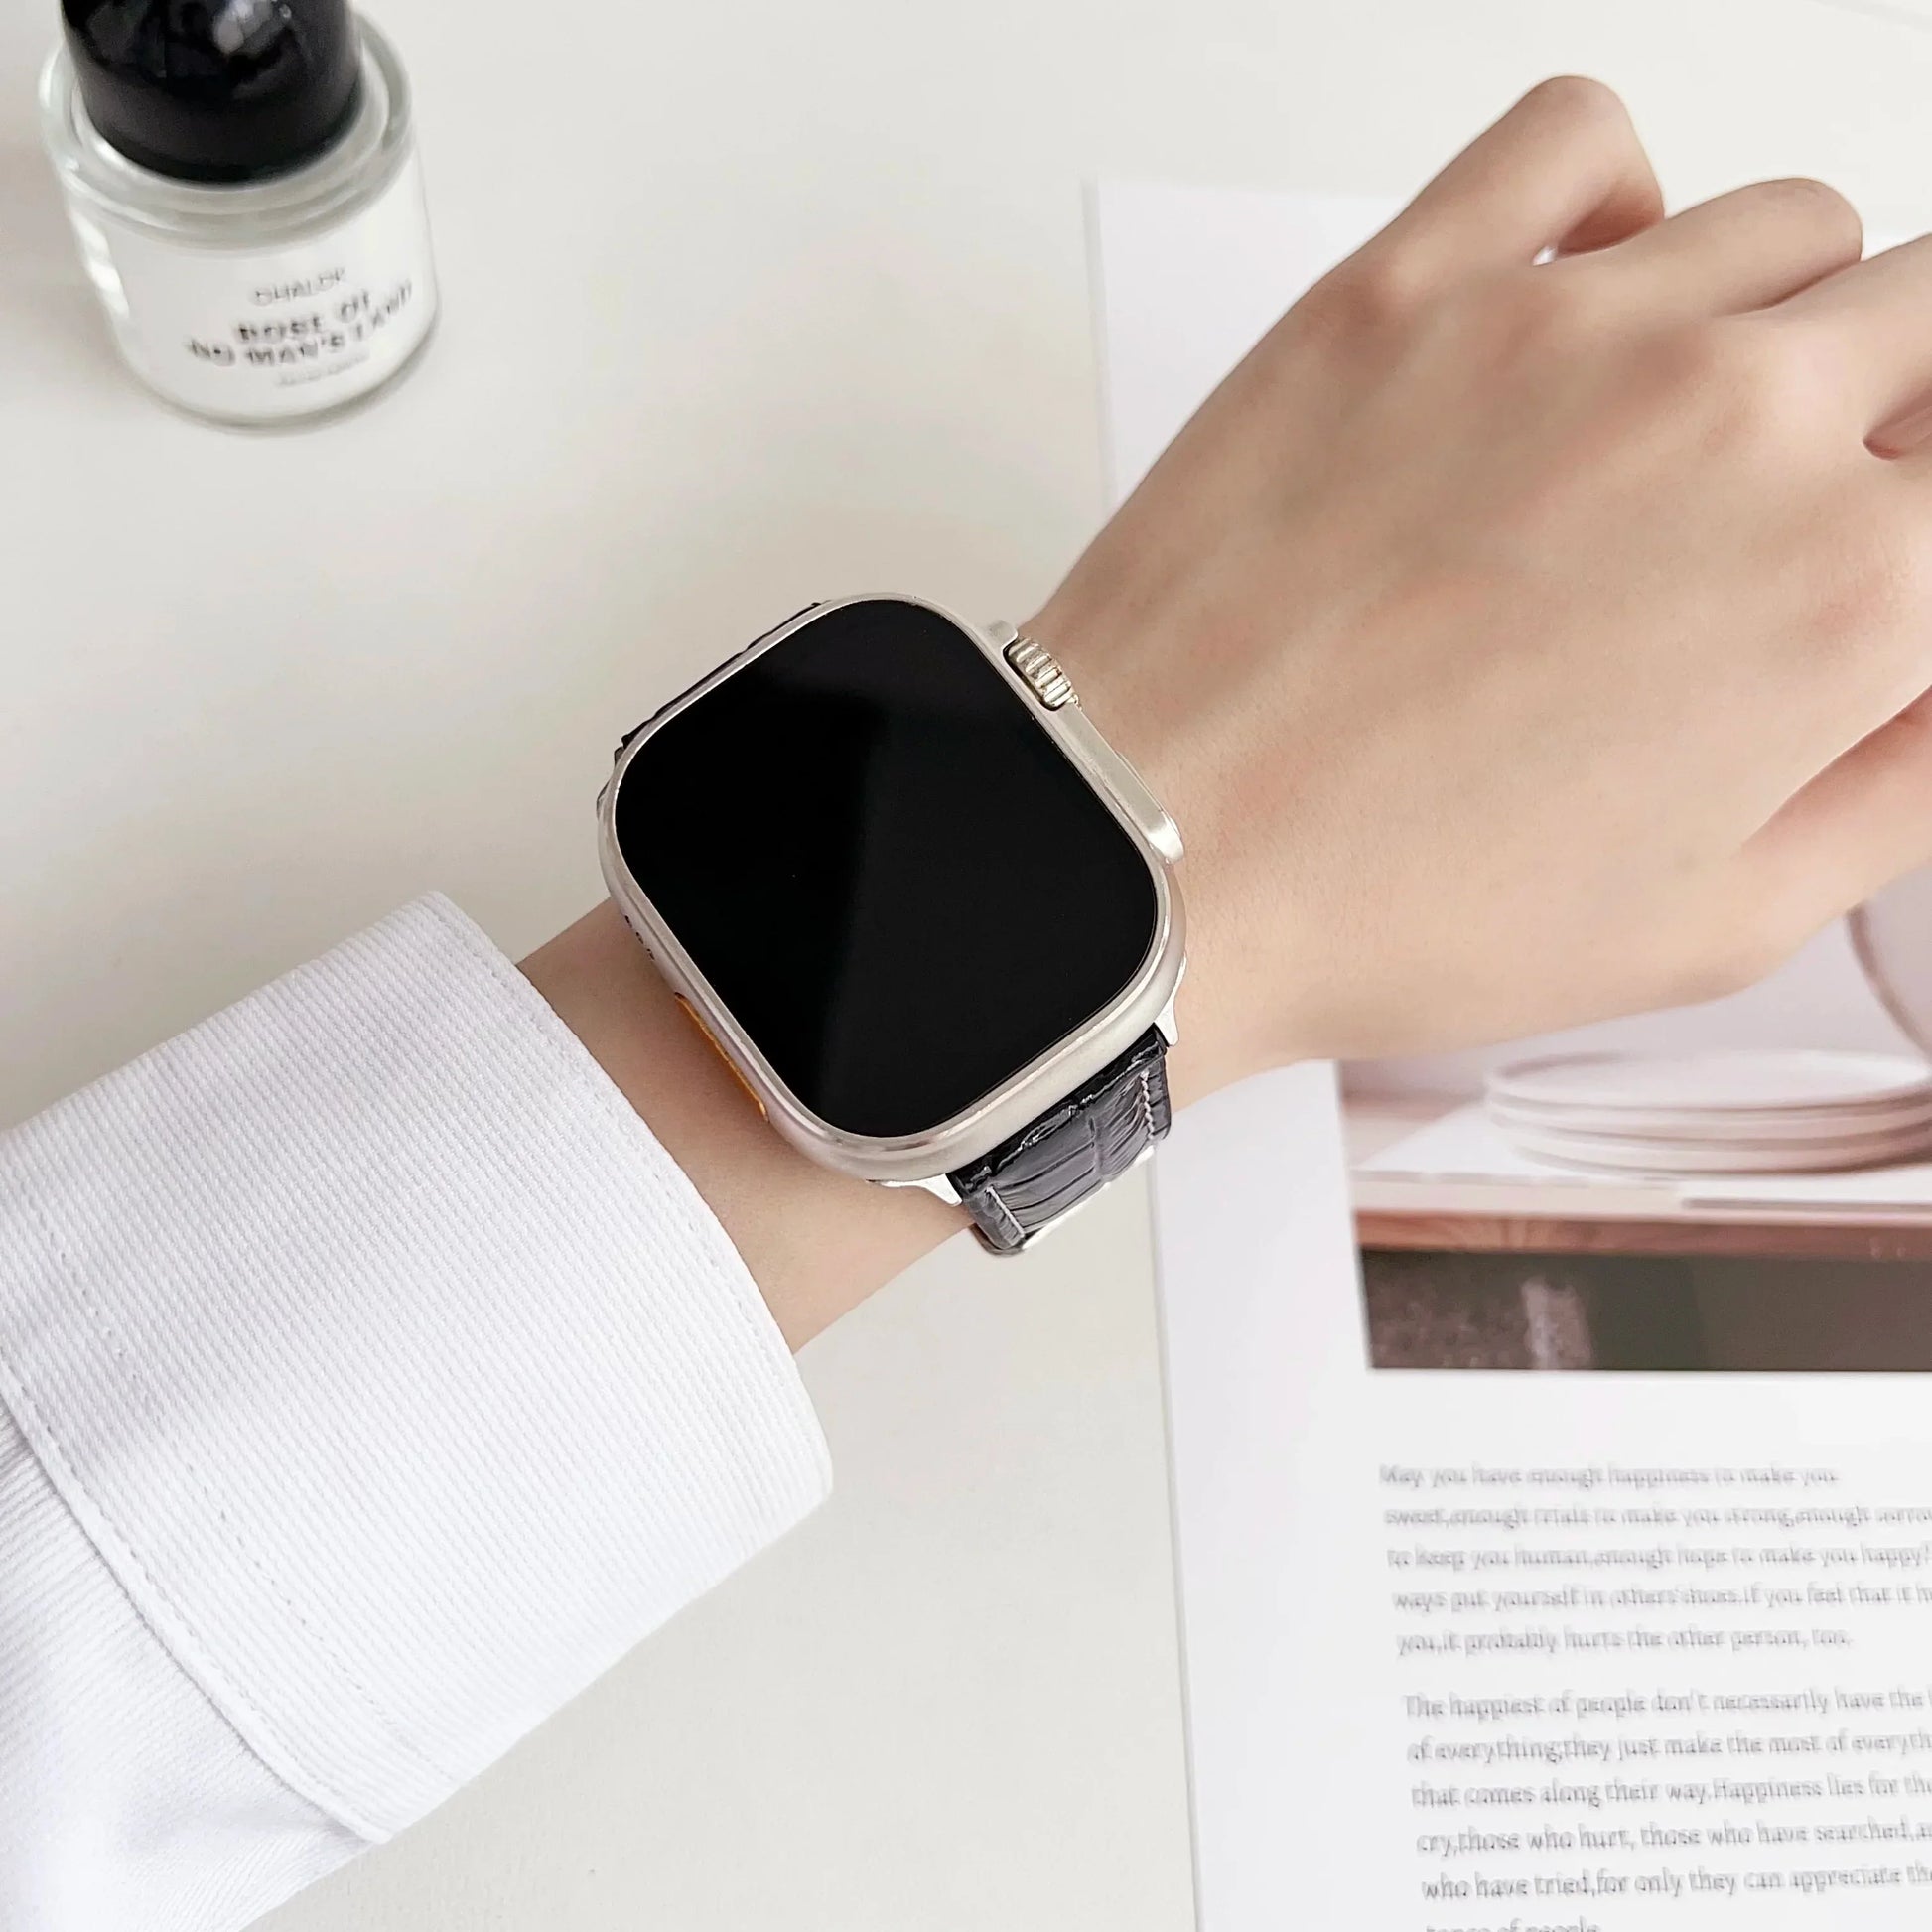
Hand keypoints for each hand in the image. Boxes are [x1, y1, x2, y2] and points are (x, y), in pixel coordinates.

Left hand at [1034, 77, 1931, 1099]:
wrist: (1160, 857)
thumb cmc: (1394, 908)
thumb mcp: (1715, 925)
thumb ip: (1901, 780)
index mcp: (1845, 589)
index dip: (1915, 532)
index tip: (1860, 566)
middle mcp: (1736, 419)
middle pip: (1926, 315)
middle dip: (1889, 417)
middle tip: (1783, 513)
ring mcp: (1565, 329)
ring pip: (1780, 226)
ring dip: (1768, 320)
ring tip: (1667, 437)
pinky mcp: (1410, 287)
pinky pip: (1579, 139)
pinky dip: (1616, 196)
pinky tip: (1583, 299)